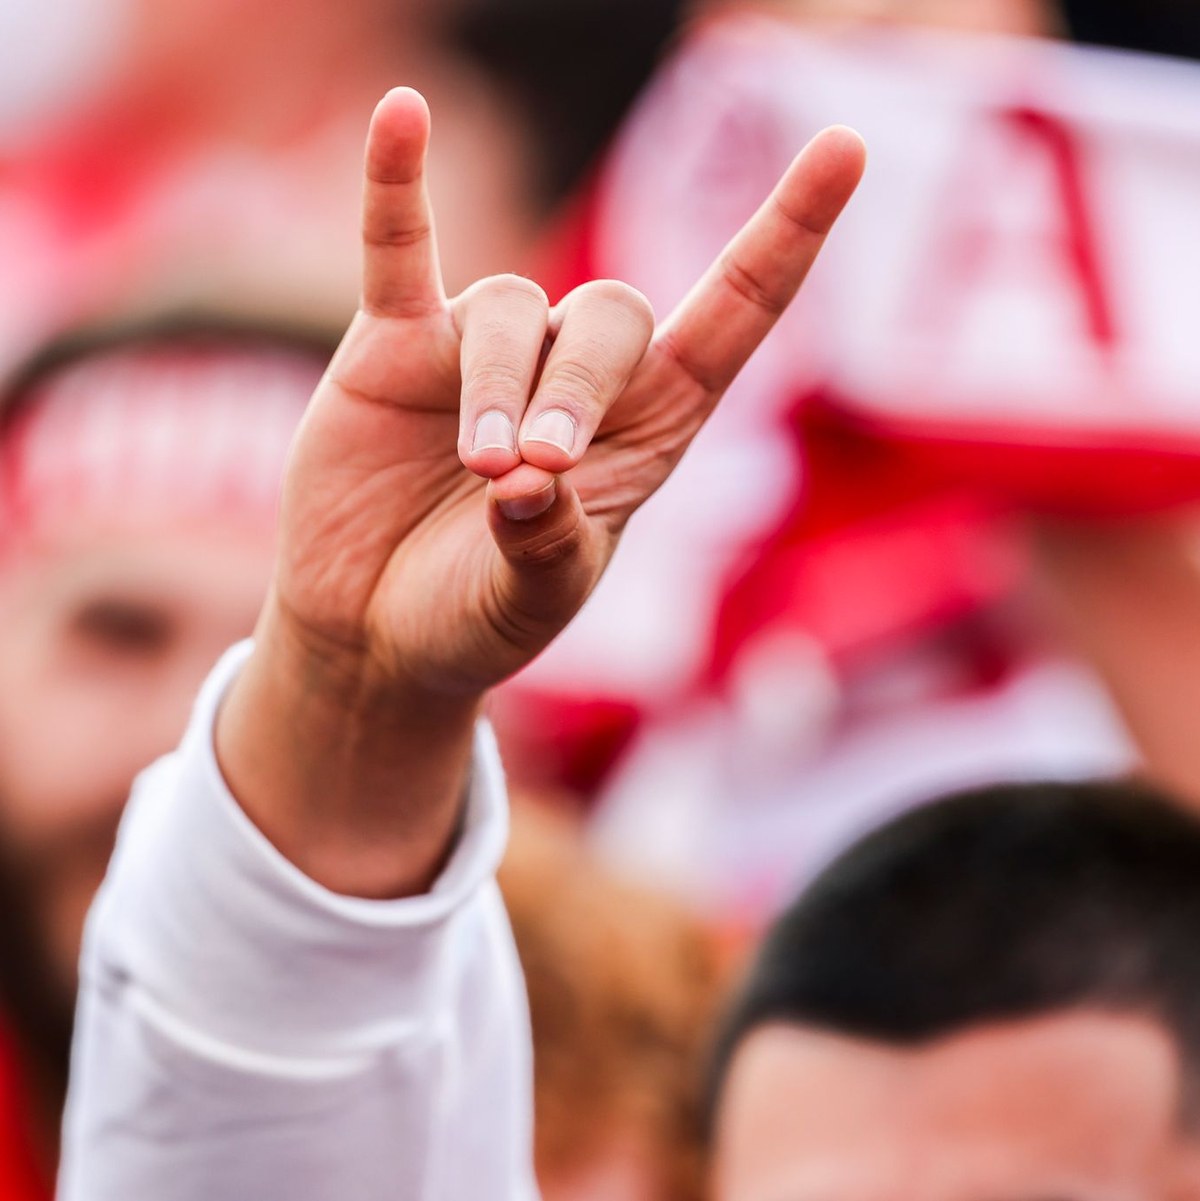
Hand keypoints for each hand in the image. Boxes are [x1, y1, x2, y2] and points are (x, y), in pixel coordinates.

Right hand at [219, 88, 864, 896]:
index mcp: (649, 431)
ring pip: (512, 309)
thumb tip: (529, 483)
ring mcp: (485, 351)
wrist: (377, 635)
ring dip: (498, 386)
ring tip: (481, 467)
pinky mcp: (394, 345)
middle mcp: (576, 376)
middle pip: (612, 316)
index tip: (845, 146)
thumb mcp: (531, 603)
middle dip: (580, 386)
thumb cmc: (475, 621)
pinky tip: (402, 118)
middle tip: (536, 464)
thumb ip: (544, 551)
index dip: (788, 234)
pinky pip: (399, 249)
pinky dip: (397, 187)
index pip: (734, 316)